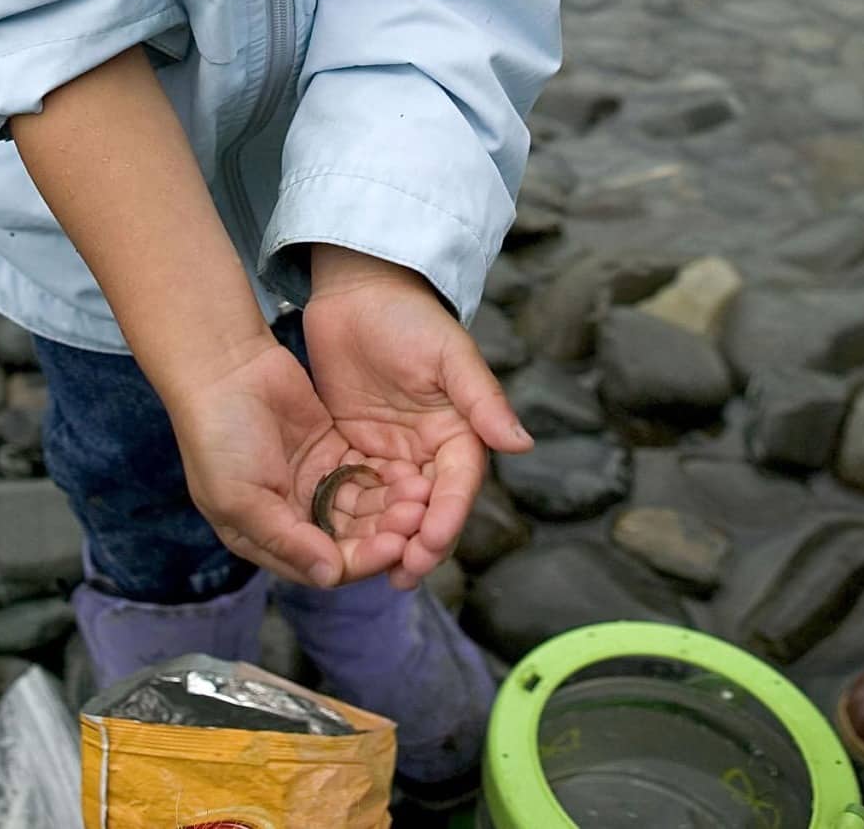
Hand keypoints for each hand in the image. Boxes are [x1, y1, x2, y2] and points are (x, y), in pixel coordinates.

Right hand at [164, 333, 430, 587]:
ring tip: (418, 496)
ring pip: (360, 508)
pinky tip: (408, 474)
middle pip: (347, 539)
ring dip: (388, 507)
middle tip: (415, 518)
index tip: (393, 547)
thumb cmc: (219, 436)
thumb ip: (286, 539)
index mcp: (264, 536)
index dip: (359, 561)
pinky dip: (384, 478)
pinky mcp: (329, 449)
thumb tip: (330, 576)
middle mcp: (291, 515)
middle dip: (381, 533)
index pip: (321, 565)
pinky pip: (362, 473)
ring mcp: (312, 481)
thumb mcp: (240, 497)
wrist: (223, 366)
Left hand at [302, 249, 532, 586]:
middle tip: (400, 572)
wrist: (356, 290)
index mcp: (459, 431)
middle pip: (427, 508)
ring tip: (374, 568)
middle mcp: (428, 450)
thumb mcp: (449, 354)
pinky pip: (359, 491)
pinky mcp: (355, 449)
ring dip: (388, 538)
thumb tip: (522, 444)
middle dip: (418, 542)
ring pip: (394, 509)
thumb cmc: (409, 316)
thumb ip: (482, 398)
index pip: (457, 484)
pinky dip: (356, 518)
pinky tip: (341, 541)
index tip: (430, 542)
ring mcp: (391, 452)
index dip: (446, 516)